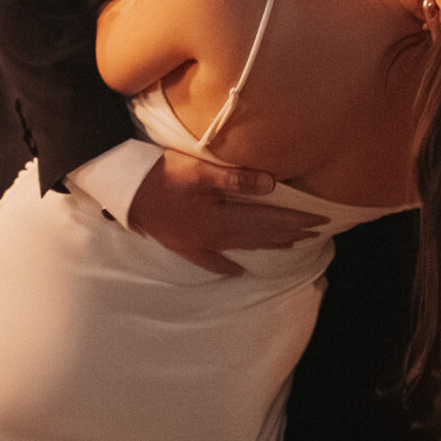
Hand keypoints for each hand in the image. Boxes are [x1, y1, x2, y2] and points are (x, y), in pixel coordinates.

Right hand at [124, 148, 326, 277]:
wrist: (121, 189)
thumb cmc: (158, 174)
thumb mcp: (197, 170)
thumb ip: (235, 178)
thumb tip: (271, 186)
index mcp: (219, 219)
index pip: (267, 220)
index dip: (294, 219)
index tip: (319, 219)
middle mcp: (212, 237)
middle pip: (258, 236)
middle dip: (289, 233)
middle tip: (316, 232)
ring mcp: (196, 244)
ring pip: (241, 247)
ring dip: (268, 245)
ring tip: (291, 244)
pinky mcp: (181, 244)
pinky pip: (210, 260)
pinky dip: (226, 266)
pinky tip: (238, 270)